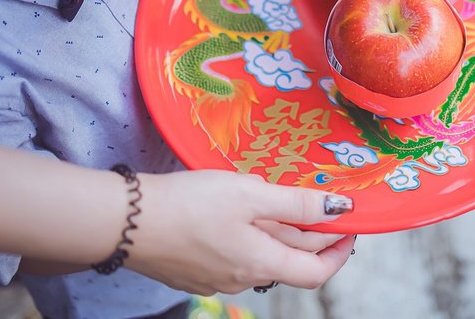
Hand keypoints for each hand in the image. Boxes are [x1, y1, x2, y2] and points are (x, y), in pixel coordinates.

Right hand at [128, 171, 355, 294]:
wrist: (125, 221)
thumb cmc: (189, 203)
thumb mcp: (250, 193)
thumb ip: (296, 203)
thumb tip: (339, 211)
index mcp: (261, 264)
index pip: (317, 273)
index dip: (339, 251)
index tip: (348, 227)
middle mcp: (242, 280)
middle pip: (290, 262)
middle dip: (310, 235)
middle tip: (317, 204)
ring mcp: (216, 280)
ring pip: (261, 258)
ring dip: (277, 235)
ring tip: (274, 202)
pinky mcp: (195, 271)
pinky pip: (235, 257)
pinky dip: (249, 237)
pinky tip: (237, 212)